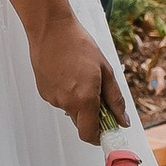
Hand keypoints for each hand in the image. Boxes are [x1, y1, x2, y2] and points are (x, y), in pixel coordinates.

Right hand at [29, 2, 106, 142]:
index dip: (99, 136)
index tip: (107, 130)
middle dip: (91, 116)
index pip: (90, 135)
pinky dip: (66, 93)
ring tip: (80, 76)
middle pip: (81, 124)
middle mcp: (66, 102)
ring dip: (78, 102)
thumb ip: (115, 100)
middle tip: (98, 96)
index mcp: (84, 99)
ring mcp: (52, 98)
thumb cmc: (78, 44)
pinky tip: (68, 74)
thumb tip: (122, 120)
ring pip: (70, 110)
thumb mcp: (105, 71)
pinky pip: (59, 100)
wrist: (51, 29)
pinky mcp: (43, 92)